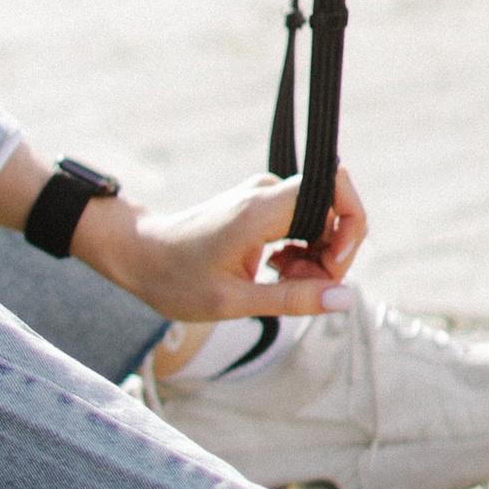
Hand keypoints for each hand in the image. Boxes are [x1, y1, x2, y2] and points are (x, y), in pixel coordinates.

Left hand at [72, 165, 367, 329]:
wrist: (138, 255)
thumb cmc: (176, 279)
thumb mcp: (234, 301)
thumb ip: (292, 298)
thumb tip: (345, 298)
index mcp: (260, 209)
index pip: (333, 186)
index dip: (349, 226)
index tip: (331, 266)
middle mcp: (265, 193)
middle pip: (333, 208)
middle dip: (333, 252)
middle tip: (303, 287)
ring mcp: (262, 197)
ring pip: (320, 219)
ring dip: (316, 257)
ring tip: (283, 282)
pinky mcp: (260, 207)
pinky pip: (303, 223)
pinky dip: (302, 251)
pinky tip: (278, 272)